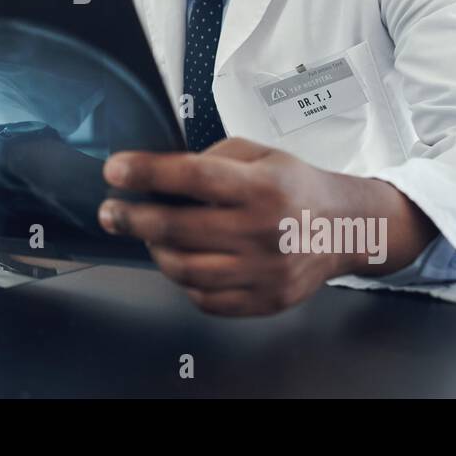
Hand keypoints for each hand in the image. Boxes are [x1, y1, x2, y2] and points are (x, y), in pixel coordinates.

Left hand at [98, 138, 435, 315]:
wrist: (344, 228)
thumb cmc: (293, 186)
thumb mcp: (259, 154)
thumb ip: (211, 158)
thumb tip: (159, 175)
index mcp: (261, 186)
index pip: (193, 176)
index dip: (147, 172)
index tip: (114, 170)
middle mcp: (263, 230)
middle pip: (179, 228)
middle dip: (133, 218)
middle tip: (110, 212)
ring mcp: (264, 271)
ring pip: (185, 269)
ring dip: (155, 251)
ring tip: (149, 235)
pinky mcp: (265, 300)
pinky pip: (205, 298)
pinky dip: (183, 280)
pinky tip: (181, 260)